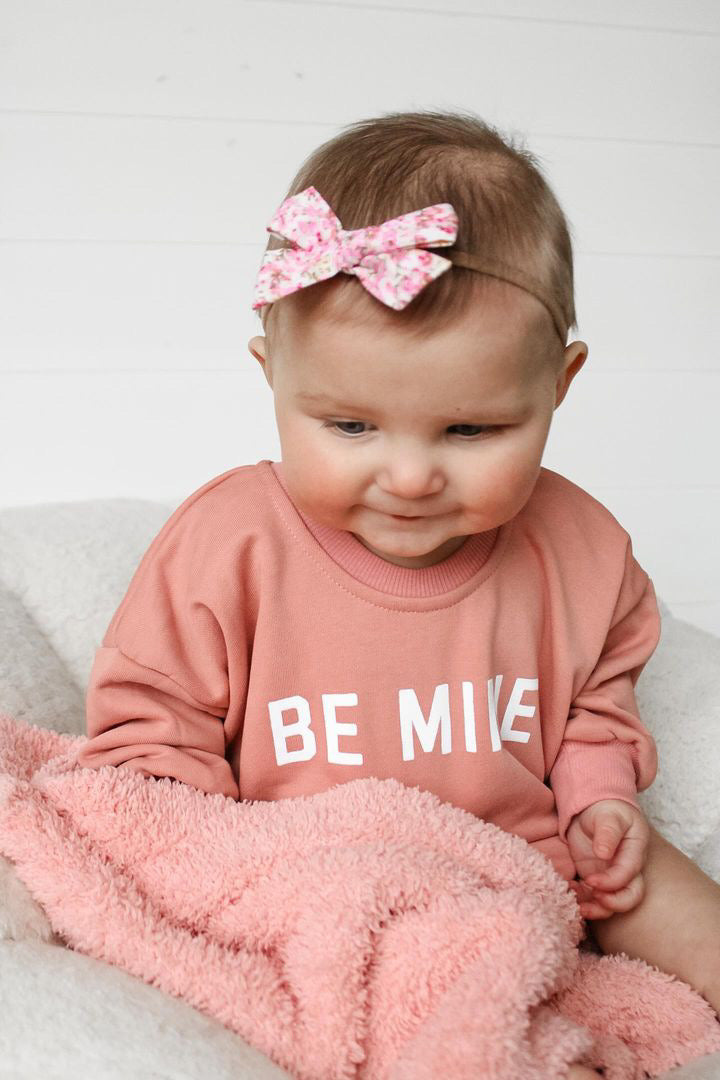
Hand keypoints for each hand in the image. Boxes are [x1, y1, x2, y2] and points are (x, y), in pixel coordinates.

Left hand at [566, 799, 649, 920]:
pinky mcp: (595, 880)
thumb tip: (603, 853)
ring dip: (595, 908)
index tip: (591, 881)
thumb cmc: (606, 810)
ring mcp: (611, 876)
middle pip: (630, 897)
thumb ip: (607, 832)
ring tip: (576, 901)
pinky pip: (593, 898)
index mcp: (634, 851)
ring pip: (612, 903)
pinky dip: (582, 900)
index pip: (629, 874)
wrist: (594, 810)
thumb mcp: (608, 815)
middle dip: (612, 904)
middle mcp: (626, 869)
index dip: (612, 883)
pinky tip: (569, 890)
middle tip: (591, 897)